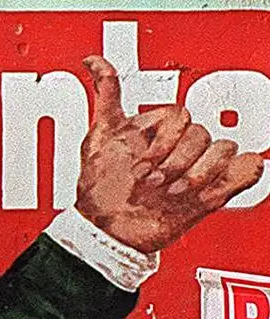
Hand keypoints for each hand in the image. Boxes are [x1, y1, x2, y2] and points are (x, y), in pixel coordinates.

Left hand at [76, 55, 263, 253]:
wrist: (109, 233)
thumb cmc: (101, 190)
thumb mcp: (96, 140)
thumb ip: (105, 100)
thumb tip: (95, 61)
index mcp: (161, 130)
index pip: (181, 116)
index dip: (162, 141)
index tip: (140, 165)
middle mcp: (182, 145)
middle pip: (202, 133)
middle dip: (175, 161)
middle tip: (152, 182)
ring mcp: (199, 166)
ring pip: (225, 149)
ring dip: (197, 174)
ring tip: (172, 192)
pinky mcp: (215, 190)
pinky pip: (247, 169)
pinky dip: (236, 176)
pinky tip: (208, 189)